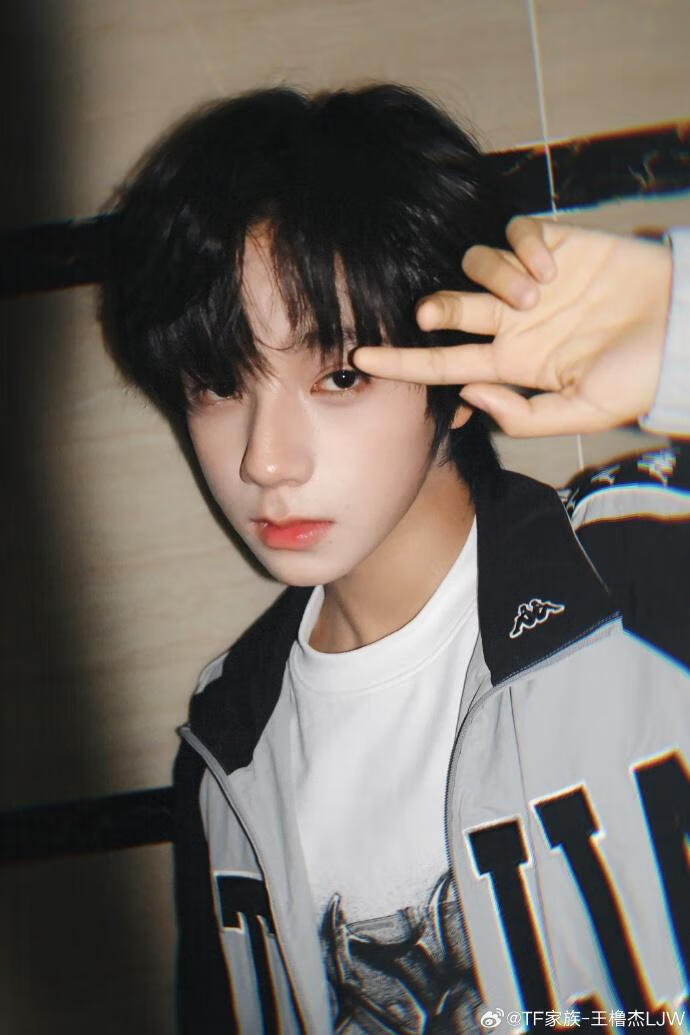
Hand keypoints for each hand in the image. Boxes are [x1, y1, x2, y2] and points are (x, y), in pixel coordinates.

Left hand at [353, 218, 671, 436]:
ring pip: (478, 267)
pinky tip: (552, 266)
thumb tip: (467, 395)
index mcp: (513, 364)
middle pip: (451, 311)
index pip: (445, 364)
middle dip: (434, 310)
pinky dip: (524, 245)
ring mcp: (532, 284)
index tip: (362, 359)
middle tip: (431, 313)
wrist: (685, 331)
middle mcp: (513, 323)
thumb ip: (523, 415)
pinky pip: (517, 232)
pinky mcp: (557, 245)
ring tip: (536, 294)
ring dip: (494, 278)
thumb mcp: (583, 412)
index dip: (402, 362)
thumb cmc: (638, 376)